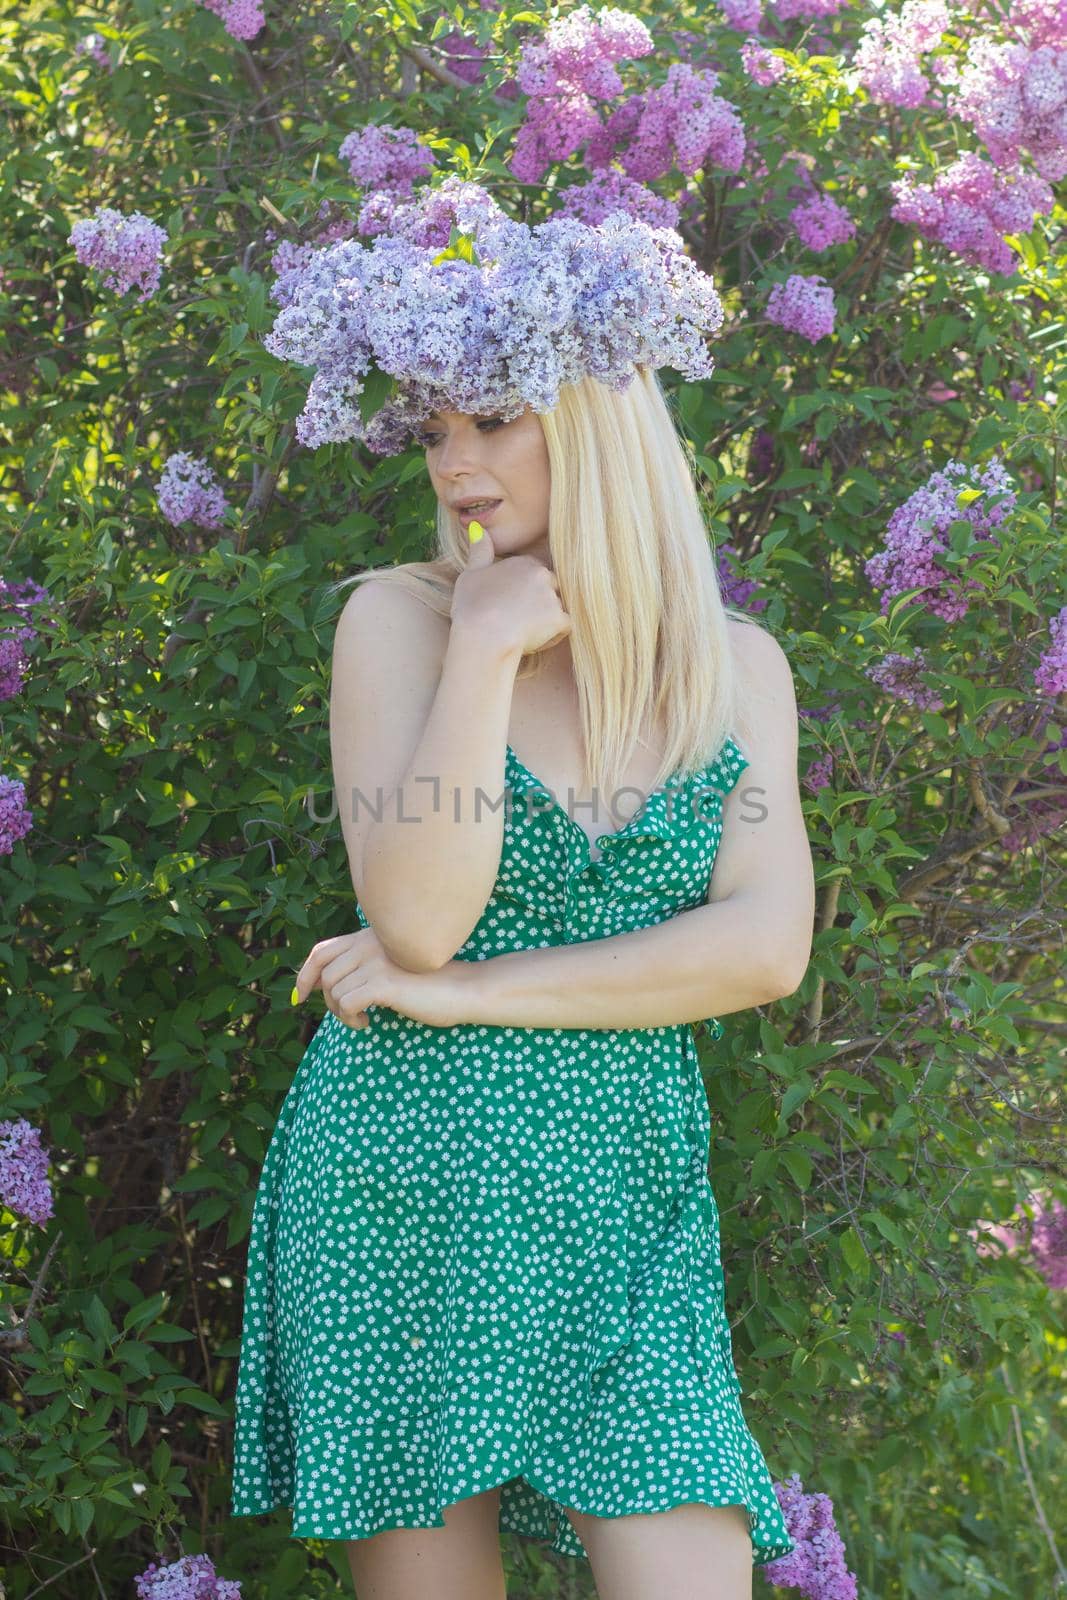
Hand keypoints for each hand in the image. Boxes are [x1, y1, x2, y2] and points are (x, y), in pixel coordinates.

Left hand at [291, 928, 470, 1029]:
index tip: (301, 996)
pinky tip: (367, 1023)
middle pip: (325, 975)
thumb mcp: (390, 966)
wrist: (460, 988)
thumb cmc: (427, 983)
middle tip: (348, 1014)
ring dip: (340, 1013)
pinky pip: (346, 1003)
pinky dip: (350, 1018)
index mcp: (368, 937)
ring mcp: (375, 961)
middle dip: (328, 1001)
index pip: (321, 951)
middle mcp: (369, 943)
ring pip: (334, 992)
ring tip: (360, 1018)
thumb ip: (362, 966)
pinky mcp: (383, 982)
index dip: (305, 974)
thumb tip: (322, 987)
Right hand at [451, 526, 571, 660]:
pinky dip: (553, 636)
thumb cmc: (471, 607)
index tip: (510, 606)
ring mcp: (552, 596)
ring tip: (523, 632)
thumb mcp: (471, 573)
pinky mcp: (559, 618)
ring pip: (559, 608)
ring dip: (547, 620)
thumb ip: (480, 550)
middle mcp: (543, 575)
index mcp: (525, 562)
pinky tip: (532, 640)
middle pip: (552, 589)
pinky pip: (565, 627)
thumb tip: (477, 528)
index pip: (537, 575)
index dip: (526, 593)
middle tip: (518, 620)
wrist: (481, 636)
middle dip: (541, 604)